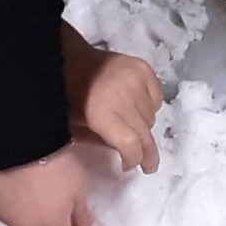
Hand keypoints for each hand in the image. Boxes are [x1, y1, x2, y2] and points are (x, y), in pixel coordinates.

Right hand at [0, 144, 98, 225]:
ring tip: (27, 189)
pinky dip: (4, 201)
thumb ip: (81, 210)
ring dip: (23, 214)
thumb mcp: (79, 185)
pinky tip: (9, 183)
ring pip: (16, 224)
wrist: (23, 143)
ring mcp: (3, 217)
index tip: (69, 218)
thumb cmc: (57, 164)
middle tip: (48, 205)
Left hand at [69, 29, 161, 174]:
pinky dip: (150, 106)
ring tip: (132, 125)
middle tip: (148, 164)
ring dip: (144, 126)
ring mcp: (137, 81)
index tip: (130, 166)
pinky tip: (138, 106)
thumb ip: (100, 142)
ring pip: (152, 117)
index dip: (134, 159)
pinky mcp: (144, 68)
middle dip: (147, 152)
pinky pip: (157, 98)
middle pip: (145, 133)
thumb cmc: (68, 96)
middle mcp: (125, 98)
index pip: (132, 144)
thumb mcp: (77, 126)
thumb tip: (121, 151)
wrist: (70, 59)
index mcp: (104, 114)